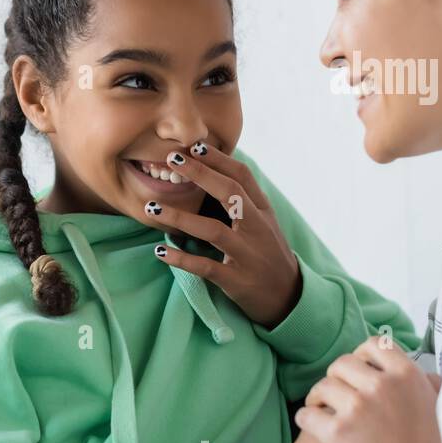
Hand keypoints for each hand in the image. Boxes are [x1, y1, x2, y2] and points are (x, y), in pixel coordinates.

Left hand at [143, 143, 300, 327]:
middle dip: (200, 174)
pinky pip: (206, 267)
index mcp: (263, 212)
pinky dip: (182, 259)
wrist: (289, 297)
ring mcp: (248, 255)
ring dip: (180, 218)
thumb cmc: (268, 255)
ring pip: (213, 230)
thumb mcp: (263, 224)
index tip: (195, 145)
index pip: (243, 177)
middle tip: (172, 159)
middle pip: (230, 194)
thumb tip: (213, 172)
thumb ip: (243, 201)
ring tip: (152, 208)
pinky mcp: (237, 280)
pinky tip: (160, 251)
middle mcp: (257, 229)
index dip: (220, 160)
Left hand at [294, 336, 441, 442]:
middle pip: (341, 364)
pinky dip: (307, 420)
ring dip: (318, 399)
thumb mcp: (441, 409)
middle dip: (336, 379)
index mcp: (407, 375)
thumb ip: (429, 386)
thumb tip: (428, 374)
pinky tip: (314, 428)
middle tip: (336, 397)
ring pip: (322, 387)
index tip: (357, 372)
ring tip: (322, 411)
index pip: (374, 345)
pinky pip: (307, 414)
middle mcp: (381, 385)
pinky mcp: (337, 432)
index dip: (361, 357)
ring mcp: (357, 407)